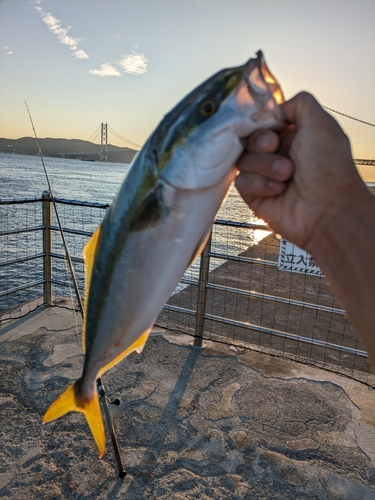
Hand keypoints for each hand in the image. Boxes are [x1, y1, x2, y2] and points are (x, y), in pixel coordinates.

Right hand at [235, 92, 364, 253]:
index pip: (263, 122)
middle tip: (276, 149)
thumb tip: (277, 108)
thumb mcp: (321, 123)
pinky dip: (261, 184)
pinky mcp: (256, 195)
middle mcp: (279, 155)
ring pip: (243, 160)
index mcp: (293, 137)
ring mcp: (266, 176)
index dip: (263, 124)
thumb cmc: (329, 170)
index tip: (272, 131)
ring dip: (265, 166)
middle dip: (262, 144)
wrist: (327, 210)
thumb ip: (299, 103)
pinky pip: (242, 181)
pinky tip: (279, 190)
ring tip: (286, 175)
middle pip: (250, 140)